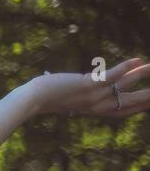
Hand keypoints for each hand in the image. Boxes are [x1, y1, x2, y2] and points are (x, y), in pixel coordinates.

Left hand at [29, 57, 149, 117]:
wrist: (32, 99)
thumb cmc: (46, 98)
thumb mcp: (68, 100)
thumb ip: (80, 97)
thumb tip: (84, 87)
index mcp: (95, 111)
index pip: (123, 111)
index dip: (140, 107)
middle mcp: (98, 107)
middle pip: (131, 102)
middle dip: (148, 96)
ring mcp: (94, 97)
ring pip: (124, 86)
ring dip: (141, 76)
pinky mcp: (88, 85)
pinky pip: (111, 76)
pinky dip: (125, 67)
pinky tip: (137, 60)